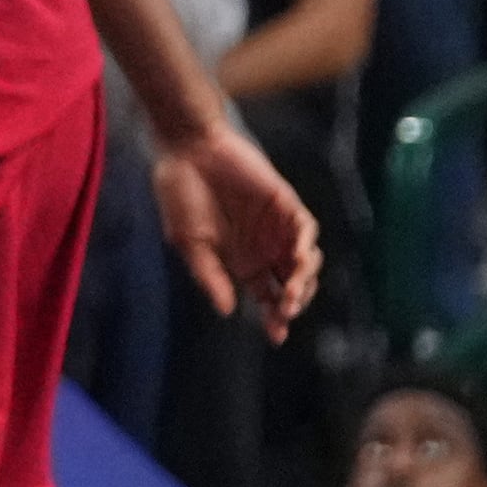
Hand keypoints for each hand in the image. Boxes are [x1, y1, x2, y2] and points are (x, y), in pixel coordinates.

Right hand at [151, 123, 322, 340]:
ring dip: (303, 280)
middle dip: (292, 303)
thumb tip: (228, 311)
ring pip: (303, 262)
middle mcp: (262, 247)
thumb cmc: (180, 193)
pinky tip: (297, 257)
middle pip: (290, 284)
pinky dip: (306, 246)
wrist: (187, 149)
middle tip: (285, 311)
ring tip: (291, 292)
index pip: (266, 297)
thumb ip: (209, 275)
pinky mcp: (284, 203)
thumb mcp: (188, 242)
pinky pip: (306, 229)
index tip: (277, 337)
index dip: (274, 318)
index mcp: (240, 260)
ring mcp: (276, 226)